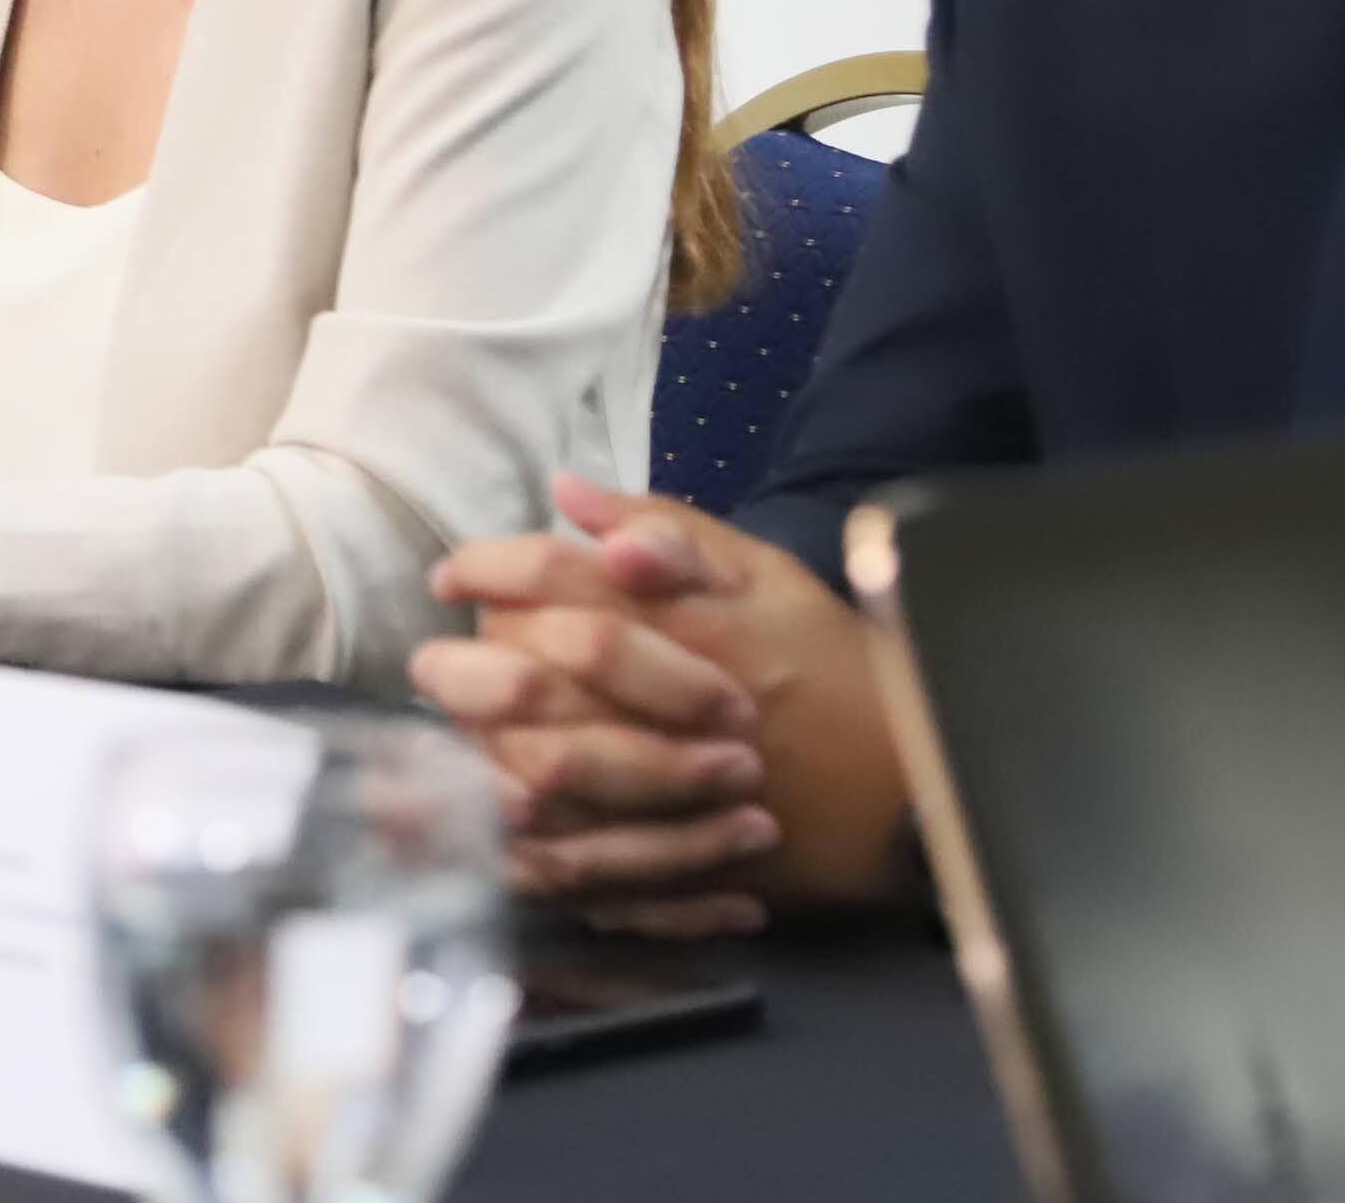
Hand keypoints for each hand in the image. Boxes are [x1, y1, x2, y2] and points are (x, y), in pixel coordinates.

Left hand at [412, 474, 914, 932]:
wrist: (911, 786)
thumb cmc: (831, 664)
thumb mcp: (763, 572)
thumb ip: (665, 527)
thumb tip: (566, 489)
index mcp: (689, 621)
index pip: (559, 577)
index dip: (491, 569)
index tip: (453, 574)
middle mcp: (670, 700)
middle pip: (529, 673)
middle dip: (463, 664)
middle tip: (433, 660)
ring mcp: (671, 787)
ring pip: (537, 765)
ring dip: (482, 745)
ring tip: (456, 729)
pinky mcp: (674, 856)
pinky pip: (574, 855)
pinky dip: (525, 834)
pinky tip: (498, 807)